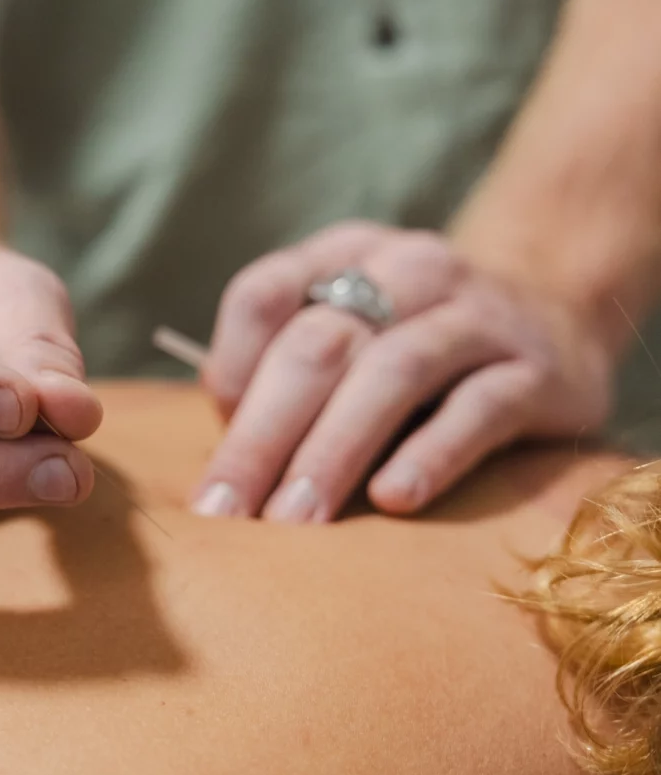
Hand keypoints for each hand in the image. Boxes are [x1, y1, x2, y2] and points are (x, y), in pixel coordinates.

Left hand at [192, 222, 613, 522]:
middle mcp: (409, 269)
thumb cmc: (420, 347)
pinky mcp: (538, 370)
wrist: (559, 315)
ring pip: (394, 371)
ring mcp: (479, 314)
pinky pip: (479, 409)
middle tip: (228, 514)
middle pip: (320, 343)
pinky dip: (430, 454)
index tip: (214, 458)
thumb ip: (289, 375)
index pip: (264, 294)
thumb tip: (229, 465)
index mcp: (345, 253)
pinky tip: (393, 500)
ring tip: (296, 521)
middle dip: (263, 434)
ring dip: (334, 450)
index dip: (229, 369)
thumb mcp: (353, 335)